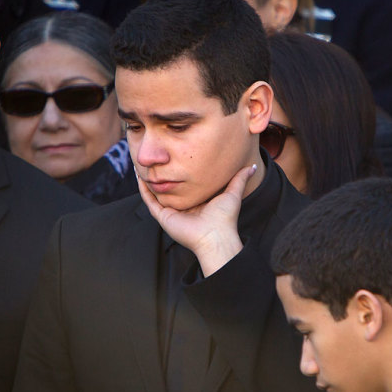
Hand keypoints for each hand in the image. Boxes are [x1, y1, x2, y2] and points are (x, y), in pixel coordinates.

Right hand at [137, 164, 257, 276]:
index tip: (175, 156)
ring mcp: (172, 212)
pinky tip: (139, 176)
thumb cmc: (225, 218)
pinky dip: (144, 190)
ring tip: (143, 164)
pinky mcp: (164, 217)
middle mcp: (183, 207)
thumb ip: (240, 179)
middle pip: (169, 188)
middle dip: (162, 174)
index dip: (179, 171)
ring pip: (157, 193)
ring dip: (150, 180)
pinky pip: (150, 201)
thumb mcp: (232, 193)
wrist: (215, 235)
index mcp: (197, 202)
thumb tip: (251, 166)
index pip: (185, 184)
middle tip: (155, 158)